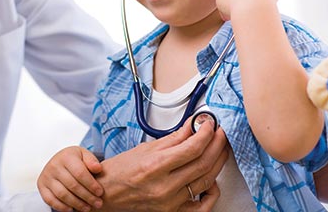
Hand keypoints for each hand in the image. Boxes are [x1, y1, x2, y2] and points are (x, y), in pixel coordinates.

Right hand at [37, 146, 103, 211]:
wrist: (59, 160)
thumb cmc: (75, 159)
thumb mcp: (84, 155)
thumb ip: (92, 160)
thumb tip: (98, 168)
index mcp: (66, 156)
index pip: (80, 173)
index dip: (91, 184)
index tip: (100, 192)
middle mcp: (54, 165)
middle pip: (72, 185)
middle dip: (87, 196)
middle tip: (98, 203)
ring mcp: (46, 176)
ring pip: (62, 194)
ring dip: (76, 203)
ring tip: (87, 208)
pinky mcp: (41, 185)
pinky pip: (50, 200)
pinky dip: (61, 207)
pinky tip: (72, 209)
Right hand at [94, 119, 227, 211]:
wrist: (107, 193)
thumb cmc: (120, 171)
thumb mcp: (145, 148)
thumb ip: (174, 138)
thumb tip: (193, 126)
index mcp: (155, 166)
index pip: (192, 148)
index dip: (206, 133)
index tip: (210, 123)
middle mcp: (164, 186)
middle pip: (203, 163)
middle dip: (217, 144)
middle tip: (219, 133)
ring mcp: (170, 202)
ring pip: (206, 181)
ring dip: (218, 162)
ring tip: (219, 149)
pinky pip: (202, 206)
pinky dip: (212, 192)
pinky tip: (213, 179)